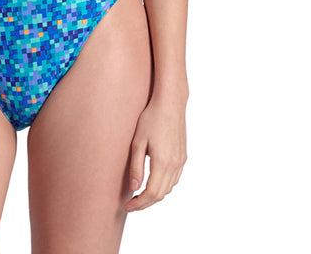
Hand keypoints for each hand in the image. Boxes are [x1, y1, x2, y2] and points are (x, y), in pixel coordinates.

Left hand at [125, 92, 186, 211]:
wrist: (170, 104)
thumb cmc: (151, 119)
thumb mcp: (138, 141)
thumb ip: (136, 166)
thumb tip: (134, 188)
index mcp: (163, 162)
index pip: (152, 193)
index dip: (139, 203)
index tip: (127, 206)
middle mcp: (175, 165)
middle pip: (161, 194)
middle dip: (145, 203)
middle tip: (131, 204)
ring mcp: (181, 161)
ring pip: (169, 188)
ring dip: (155, 195)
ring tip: (139, 194)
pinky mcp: (183, 156)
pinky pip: (174, 178)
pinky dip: (163, 185)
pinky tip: (153, 180)